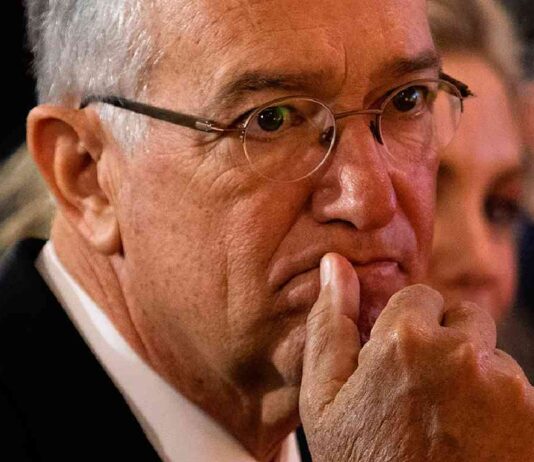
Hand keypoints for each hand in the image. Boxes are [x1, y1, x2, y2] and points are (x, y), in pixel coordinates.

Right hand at [300, 253, 533, 460]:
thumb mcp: (324, 400)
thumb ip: (328, 325)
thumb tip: (333, 265)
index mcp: (405, 340)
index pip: (420, 296)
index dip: (406, 326)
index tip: (397, 357)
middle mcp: (463, 353)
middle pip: (463, 319)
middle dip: (445, 342)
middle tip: (422, 390)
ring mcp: (507, 387)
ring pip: (491, 357)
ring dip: (474, 376)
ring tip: (447, 421)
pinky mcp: (533, 416)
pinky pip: (516, 391)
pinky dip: (498, 406)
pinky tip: (472, 438)